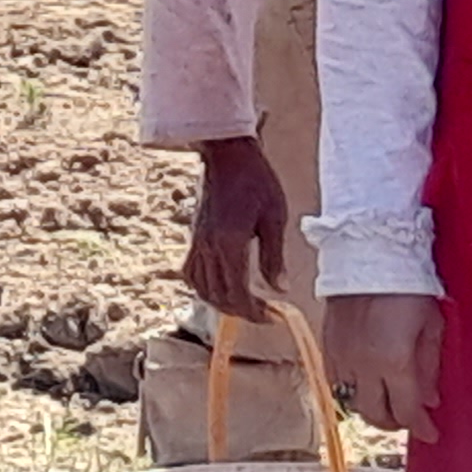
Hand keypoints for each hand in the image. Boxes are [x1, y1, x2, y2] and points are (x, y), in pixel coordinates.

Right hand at [183, 136, 291, 319]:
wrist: (228, 155)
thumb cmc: (257, 181)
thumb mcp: (274, 218)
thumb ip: (274, 257)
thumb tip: (280, 289)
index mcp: (229, 243)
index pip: (237, 292)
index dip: (254, 312)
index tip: (271, 317)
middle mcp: (208, 247)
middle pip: (217, 295)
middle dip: (240, 311)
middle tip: (263, 314)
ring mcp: (197, 242)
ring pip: (201, 287)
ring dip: (221, 302)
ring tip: (244, 304)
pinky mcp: (194, 236)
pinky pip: (191, 272)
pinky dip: (203, 287)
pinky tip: (220, 286)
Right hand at [326, 292, 443, 444]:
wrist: (370, 258)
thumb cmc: (408, 289)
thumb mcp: (431, 327)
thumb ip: (429, 368)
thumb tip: (430, 400)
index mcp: (394, 362)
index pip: (407, 411)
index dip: (421, 428)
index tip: (431, 434)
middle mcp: (364, 367)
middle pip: (375, 415)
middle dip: (395, 423)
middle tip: (409, 418)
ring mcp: (342, 358)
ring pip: (352, 401)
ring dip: (372, 406)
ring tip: (387, 398)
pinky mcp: (327, 346)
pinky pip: (336, 381)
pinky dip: (352, 388)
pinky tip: (366, 381)